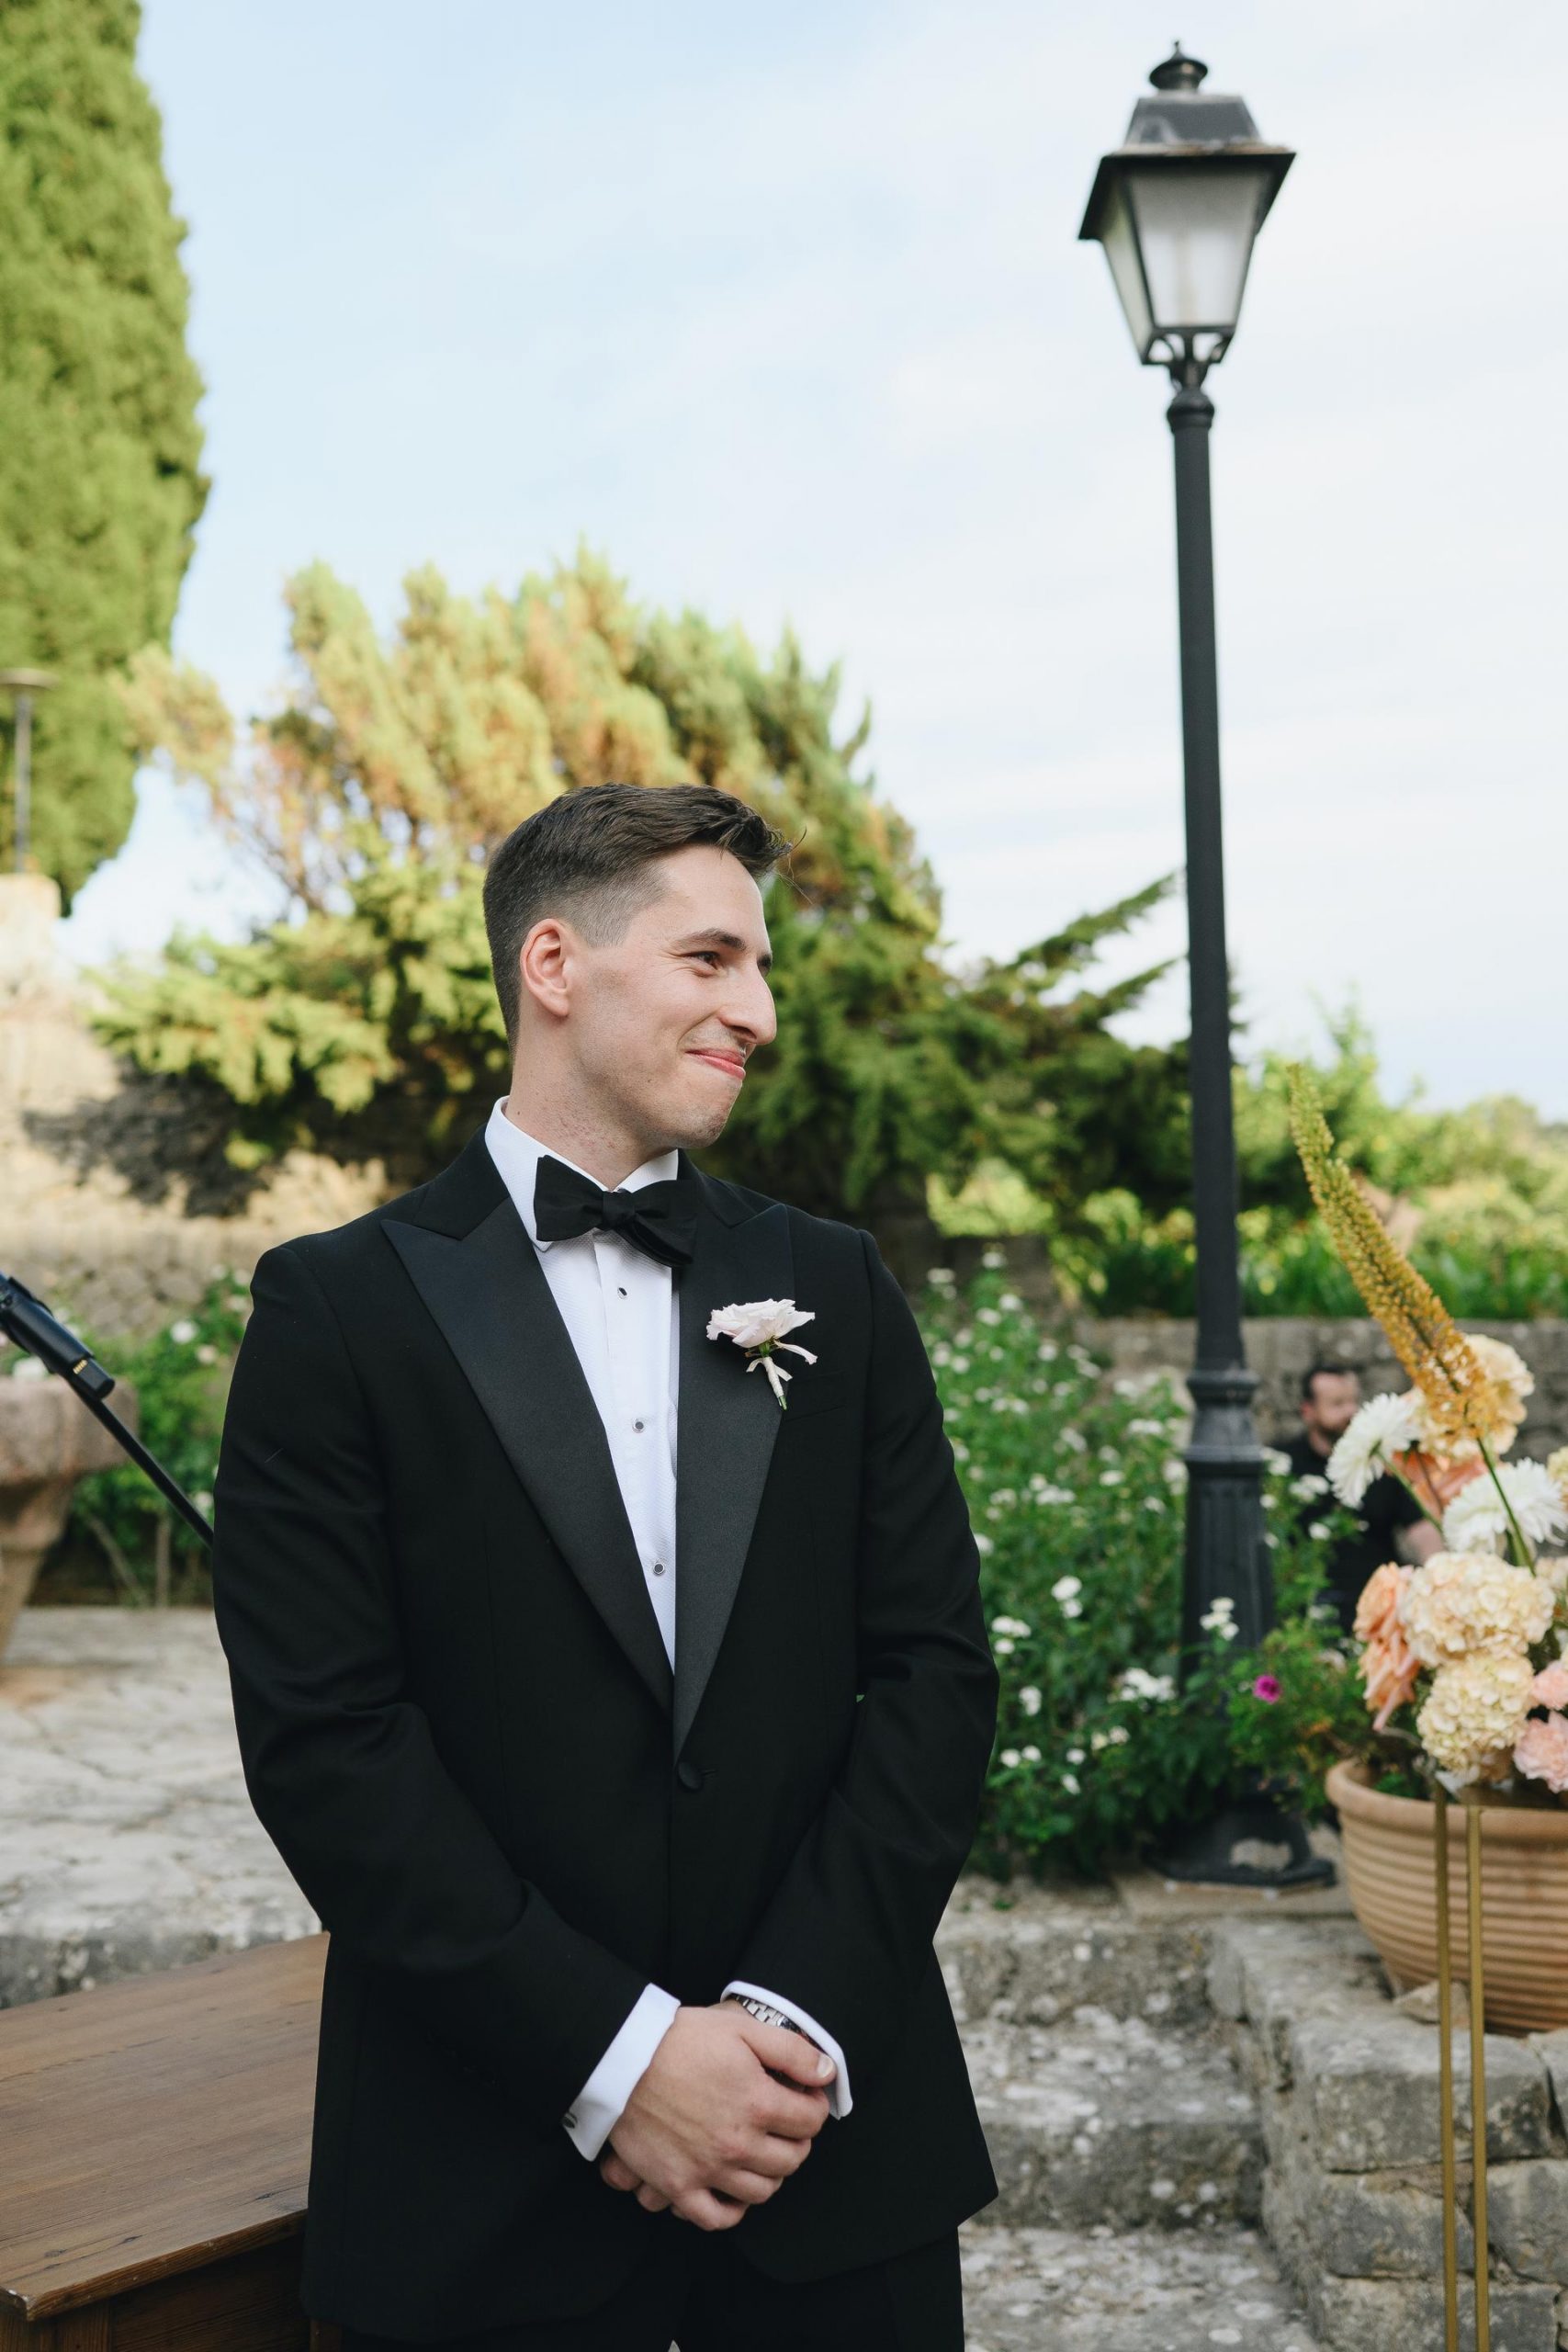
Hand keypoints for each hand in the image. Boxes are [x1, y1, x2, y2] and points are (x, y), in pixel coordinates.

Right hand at [597, 2000, 833, 2229]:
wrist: (622, 2058)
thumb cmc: (681, 2039)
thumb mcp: (742, 2028)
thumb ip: (792, 2052)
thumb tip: (828, 2073)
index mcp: (758, 2104)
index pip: (810, 2121)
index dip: (813, 2106)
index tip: (805, 2098)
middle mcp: (738, 2144)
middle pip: (791, 2160)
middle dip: (798, 2141)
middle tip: (787, 2125)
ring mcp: (708, 2170)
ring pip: (761, 2191)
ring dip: (772, 2174)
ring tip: (763, 2153)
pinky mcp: (677, 2186)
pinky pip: (716, 2217)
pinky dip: (732, 2210)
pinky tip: (734, 2190)